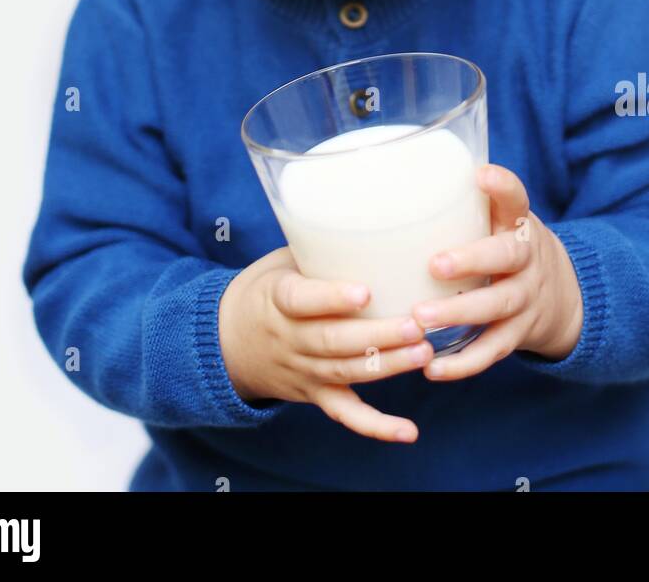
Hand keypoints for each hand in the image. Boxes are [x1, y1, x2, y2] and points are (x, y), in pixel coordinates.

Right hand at [218, 246, 434, 443]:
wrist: (224, 342)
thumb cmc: (264, 290)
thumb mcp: (279, 262)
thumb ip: (317, 248)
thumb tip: (372, 217)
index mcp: (277, 300)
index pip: (301, 300)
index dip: (332, 298)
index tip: (365, 292)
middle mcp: (289, 339)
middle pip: (333, 342)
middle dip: (376, 336)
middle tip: (415, 325)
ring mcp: (302, 371)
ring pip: (345, 373)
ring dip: (386, 366)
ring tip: (424, 352)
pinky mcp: (314, 394)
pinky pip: (345, 414)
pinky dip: (376, 426)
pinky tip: (408, 431)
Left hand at [410, 163, 583, 381]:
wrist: (562, 295)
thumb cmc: (505, 246)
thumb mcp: (499, 220)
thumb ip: (461, 205)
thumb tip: (389, 184)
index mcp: (517, 224)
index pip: (516, 198)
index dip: (502, 186)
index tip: (480, 174)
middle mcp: (526, 260)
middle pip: (506, 257)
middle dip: (472, 260)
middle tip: (435, 264)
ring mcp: (526, 298)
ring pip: (497, 306)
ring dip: (458, 313)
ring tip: (419, 319)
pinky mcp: (519, 334)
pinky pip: (492, 351)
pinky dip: (463, 363)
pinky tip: (431, 368)